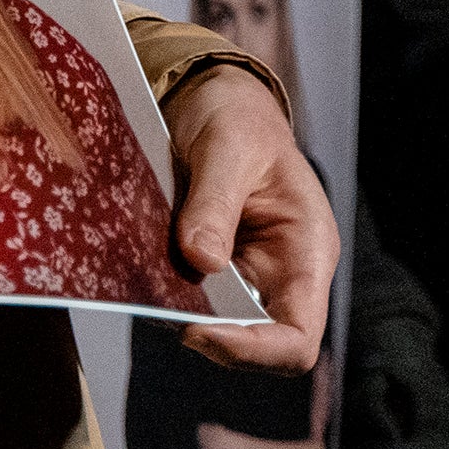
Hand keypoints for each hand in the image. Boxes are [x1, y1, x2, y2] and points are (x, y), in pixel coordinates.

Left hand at [164, 66, 337, 371]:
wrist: (217, 99)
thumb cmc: (239, 118)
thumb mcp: (228, 147)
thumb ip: (215, 203)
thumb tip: (201, 261)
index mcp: (307, 251)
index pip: (298, 337)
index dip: (253, 349)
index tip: (198, 329)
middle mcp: (282, 274)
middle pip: (257, 344)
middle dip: (210, 334)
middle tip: (158, 304)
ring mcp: (246, 274)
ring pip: (220, 326)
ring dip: (182, 314)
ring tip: (146, 283)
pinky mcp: (212, 268)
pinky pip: (192, 298)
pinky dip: (166, 293)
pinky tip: (140, 269)